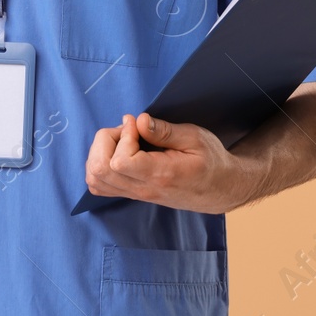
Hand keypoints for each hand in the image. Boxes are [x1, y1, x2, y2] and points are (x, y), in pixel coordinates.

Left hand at [84, 113, 257, 213]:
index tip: (136, 125)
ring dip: (100, 152)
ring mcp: (136, 194)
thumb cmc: (211, 161)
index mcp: (160, 175)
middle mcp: (143, 189)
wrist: (220, 189)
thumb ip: (164, 130)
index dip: (122, 137)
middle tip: (127, 129)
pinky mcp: (132, 194)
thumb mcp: (195, 138)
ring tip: (123, 139)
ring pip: (95, 179)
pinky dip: (99, 165)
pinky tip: (118, 151)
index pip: (119, 161)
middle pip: (99, 170)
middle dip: (106, 140)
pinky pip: (100, 185)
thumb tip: (137, 121)